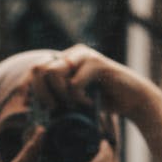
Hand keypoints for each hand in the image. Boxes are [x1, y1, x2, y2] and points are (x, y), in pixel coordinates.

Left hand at [30, 44, 157, 122]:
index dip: (31, 88)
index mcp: (65, 59)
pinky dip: (79, 99)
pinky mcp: (96, 63)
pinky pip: (73, 84)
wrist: (133, 100)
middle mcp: (72, 53)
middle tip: (56, 108)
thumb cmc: (103, 101)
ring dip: (61, 95)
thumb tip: (27, 100)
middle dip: (43, 93)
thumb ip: (55, 94)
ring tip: (74, 105)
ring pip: (53, 73)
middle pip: (39, 68)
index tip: (35, 105)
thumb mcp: (74, 97)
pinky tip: (89, 103)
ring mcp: (84, 56)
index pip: (36, 68)